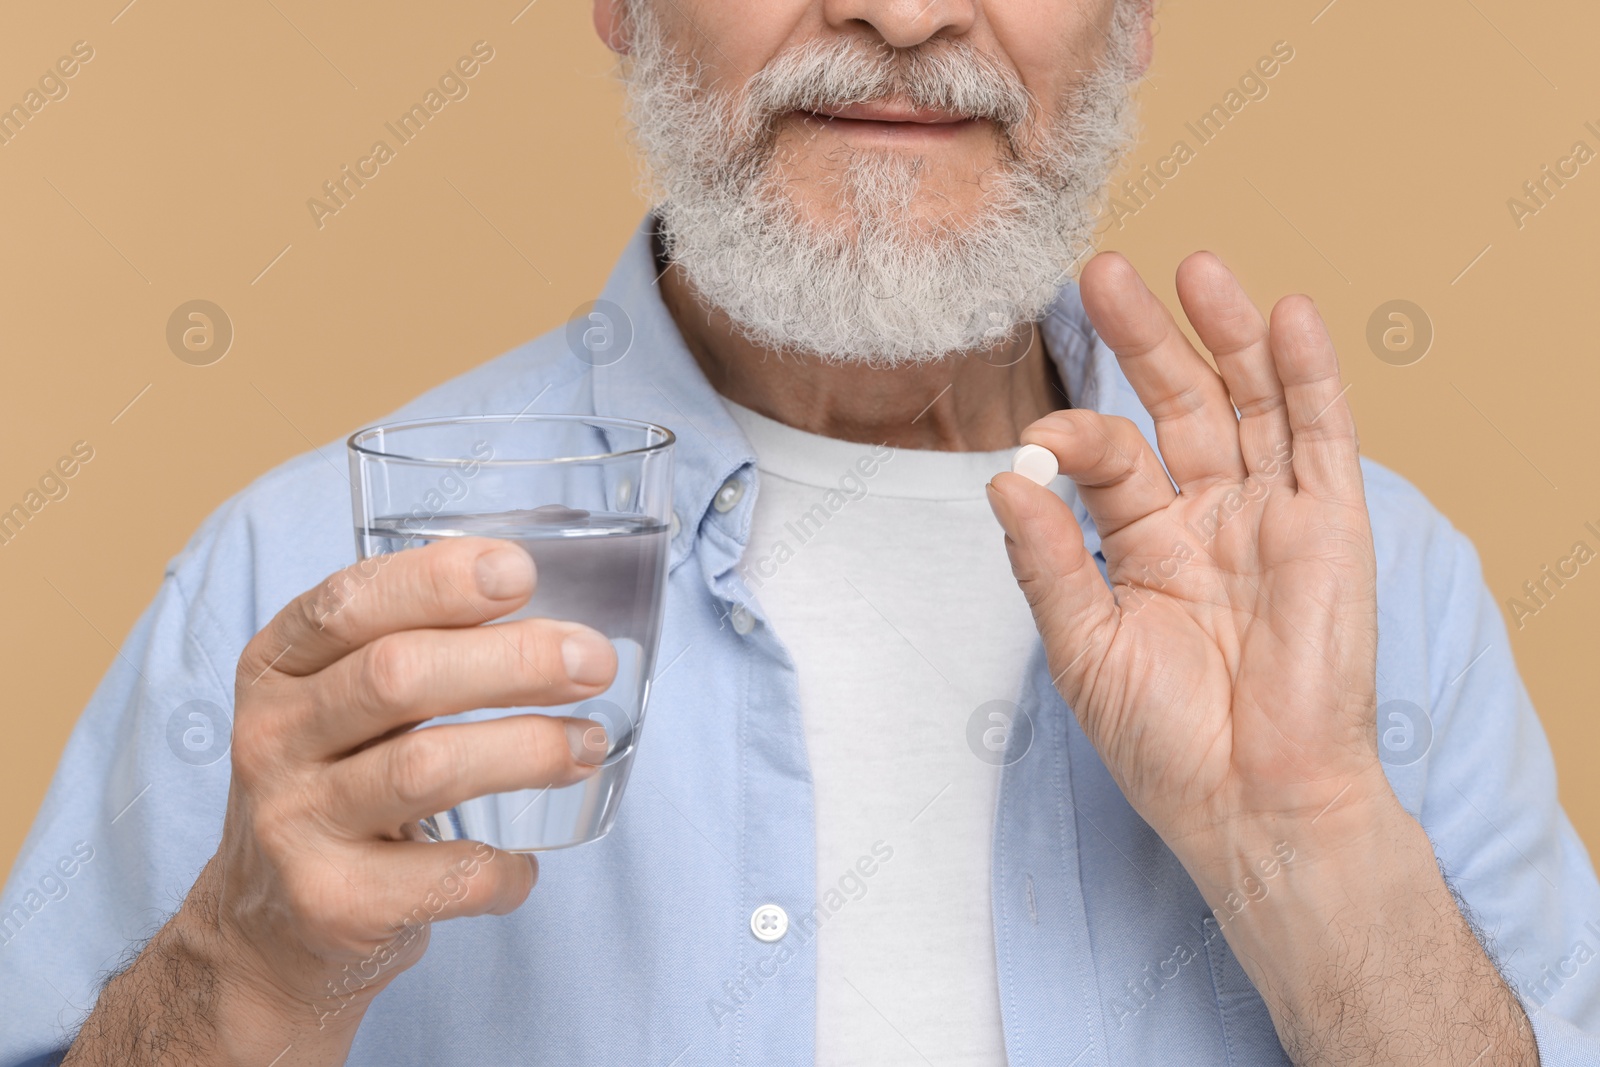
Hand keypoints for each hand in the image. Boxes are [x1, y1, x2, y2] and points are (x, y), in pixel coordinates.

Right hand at [67, 538, 617, 1064]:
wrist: (266, 932)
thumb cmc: (337, 786)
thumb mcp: (342, 704)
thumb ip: (417, 651)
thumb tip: (558, 622)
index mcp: (277, 668)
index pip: (349, 604)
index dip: (437, 581)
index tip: (521, 572)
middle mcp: (272, 738)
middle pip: (397, 676)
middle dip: (513, 661)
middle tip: (593, 662)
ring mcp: (293, 823)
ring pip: (426, 768)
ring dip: (528, 750)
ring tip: (587, 745)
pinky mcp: (331, 903)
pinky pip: (447, 875)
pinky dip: (505, 866)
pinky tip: (525, 862)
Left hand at [989, 252, 1536, 1063]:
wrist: (1251, 800)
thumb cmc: (1165, 740)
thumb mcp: (1082, 645)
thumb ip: (1045, 557)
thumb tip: (1003, 475)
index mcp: (1147, 545)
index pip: (1111, 458)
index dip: (1076, 434)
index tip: (1040, 437)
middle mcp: (1210, 518)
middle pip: (1178, 406)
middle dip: (1144, 340)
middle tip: (1101, 274)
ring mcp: (1273, 517)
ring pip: (1251, 404)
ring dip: (1226, 335)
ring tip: (1196, 267)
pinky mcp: (1331, 528)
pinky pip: (1321, 438)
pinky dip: (1308, 377)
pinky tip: (1286, 317)